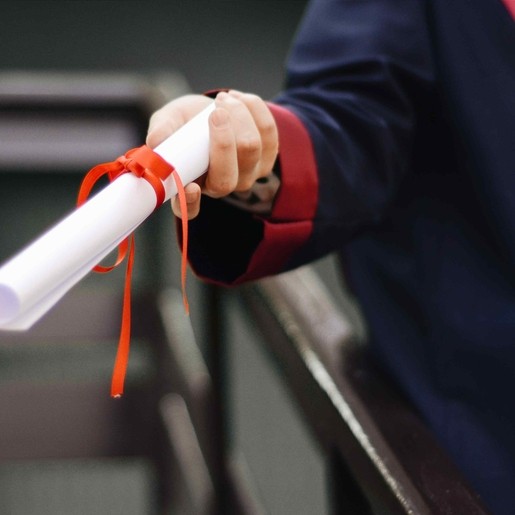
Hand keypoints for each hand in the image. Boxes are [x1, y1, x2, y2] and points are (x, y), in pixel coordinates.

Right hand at [146, 90, 278, 218]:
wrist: (214, 109)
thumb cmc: (186, 122)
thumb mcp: (168, 121)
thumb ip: (162, 131)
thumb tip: (155, 142)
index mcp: (191, 186)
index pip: (189, 209)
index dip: (190, 202)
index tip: (191, 187)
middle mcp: (220, 187)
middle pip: (227, 178)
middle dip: (223, 141)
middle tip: (215, 112)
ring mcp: (247, 175)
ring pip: (251, 148)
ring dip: (238, 115)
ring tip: (222, 99)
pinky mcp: (267, 157)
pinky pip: (268, 132)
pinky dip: (253, 108)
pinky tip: (238, 99)